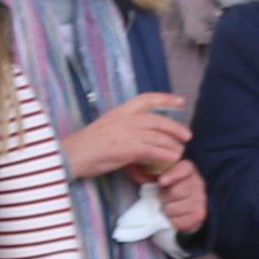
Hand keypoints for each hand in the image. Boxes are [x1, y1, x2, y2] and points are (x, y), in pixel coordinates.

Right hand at [63, 94, 191, 181]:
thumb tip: (139, 143)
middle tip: (187, 136)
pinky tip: (172, 159)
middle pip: (158, 120)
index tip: (180, 101)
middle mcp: (125, 118)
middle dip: (175, 127)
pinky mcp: (126, 148)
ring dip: (172, 145)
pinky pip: (152, 150)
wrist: (71, 155)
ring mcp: (126, 132)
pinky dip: (164, 155)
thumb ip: (124, 133)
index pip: (146, 99)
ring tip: (180, 153)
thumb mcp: (106, 132)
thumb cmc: (85, 148)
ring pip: (157, 136)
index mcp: (120, 111)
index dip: (165, 99)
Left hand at [154, 157, 207, 234]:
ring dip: (166, 210)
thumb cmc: (169, 189)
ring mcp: (201, 199)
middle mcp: (198, 182)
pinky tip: (174, 216)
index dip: (172, 175)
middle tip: (163, 198)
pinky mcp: (199, 215)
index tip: (161, 181)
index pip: (184, 168)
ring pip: (172, 208)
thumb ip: (153, 172)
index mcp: (188, 169)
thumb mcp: (162, 176)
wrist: (185, 209)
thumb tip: (143, 176)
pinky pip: (177, 221)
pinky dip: (171, 221)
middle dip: (163, 197)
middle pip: (174, 192)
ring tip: (168, 207)